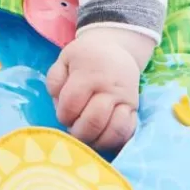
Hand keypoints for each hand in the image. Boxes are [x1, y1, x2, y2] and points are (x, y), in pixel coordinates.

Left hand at [46, 27, 152, 152]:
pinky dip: (114, 141)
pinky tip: (102, 135)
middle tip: (75, 127)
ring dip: (96, 140)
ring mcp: (125, 99)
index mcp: (88, 73)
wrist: (115, 49)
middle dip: (78, 132)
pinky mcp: (135, 109)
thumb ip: (55, 81)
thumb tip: (59, 104)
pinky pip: (127, 132)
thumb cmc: (84, 58)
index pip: (71, 105)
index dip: (64, 115)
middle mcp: (109, 87)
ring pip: (113, 131)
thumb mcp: (64, 60)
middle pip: (93, 122)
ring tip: (88, 134)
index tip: (64, 113)